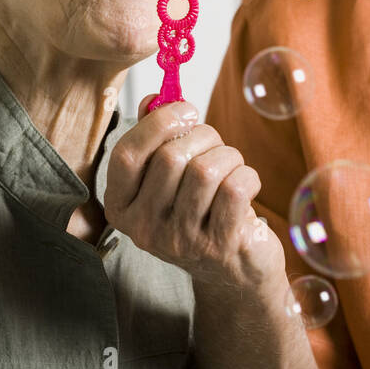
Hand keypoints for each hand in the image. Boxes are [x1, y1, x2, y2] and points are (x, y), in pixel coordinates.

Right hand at [104, 96, 284, 293]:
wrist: (233, 270)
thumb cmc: (198, 211)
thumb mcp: (168, 179)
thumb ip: (156, 137)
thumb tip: (155, 98)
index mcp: (122, 207)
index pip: (126, 155)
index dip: (157, 123)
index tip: (186, 110)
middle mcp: (144, 229)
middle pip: (171, 157)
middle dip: (203, 136)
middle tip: (214, 144)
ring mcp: (181, 241)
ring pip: (205, 170)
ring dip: (228, 155)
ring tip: (230, 167)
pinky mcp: (220, 245)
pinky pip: (235, 187)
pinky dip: (247, 175)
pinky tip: (245, 186)